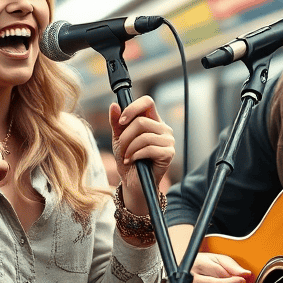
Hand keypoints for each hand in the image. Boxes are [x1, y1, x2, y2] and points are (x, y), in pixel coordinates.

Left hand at [109, 96, 174, 213]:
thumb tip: (114, 105)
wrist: (133, 181)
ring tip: (125, 156)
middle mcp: (163, 128)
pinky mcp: (169, 153)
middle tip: (120, 148)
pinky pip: (149, 148)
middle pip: (141, 122)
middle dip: (125, 136)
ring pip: (144, 136)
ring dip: (129, 148)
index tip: (121, 121)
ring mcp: (168, 140)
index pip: (147, 102)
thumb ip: (116, 122)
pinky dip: (136, 155)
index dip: (133, 108)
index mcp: (152, 120)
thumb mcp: (119, 138)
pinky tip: (131, 160)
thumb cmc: (128, 158)